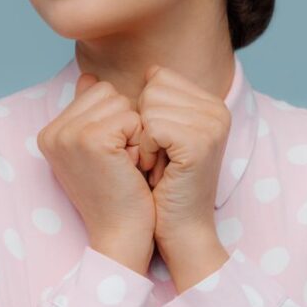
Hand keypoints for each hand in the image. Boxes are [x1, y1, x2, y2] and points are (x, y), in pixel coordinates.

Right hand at [37, 72, 156, 274]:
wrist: (121, 235)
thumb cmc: (117, 194)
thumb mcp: (96, 149)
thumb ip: (89, 112)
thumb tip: (88, 77)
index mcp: (50, 132)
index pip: (95, 91)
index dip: (116, 120)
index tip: (110, 157)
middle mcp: (52, 131)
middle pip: (107, 92)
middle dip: (126, 123)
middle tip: (120, 162)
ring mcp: (68, 134)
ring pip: (121, 102)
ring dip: (135, 132)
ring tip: (125, 164)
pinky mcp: (91, 139)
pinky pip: (132, 117)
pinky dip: (141, 141)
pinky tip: (131, 167)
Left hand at [134, 64, 230, 251]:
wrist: (177, 230)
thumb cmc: (156, 185)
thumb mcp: (143, 136)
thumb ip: (126, 102)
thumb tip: (89, 77)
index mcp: (208, 103)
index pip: (158, 77)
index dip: (143, 111)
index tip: (154, 143)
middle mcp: (217, 109)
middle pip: (153, 88)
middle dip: (142, 124)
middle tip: (155, 156)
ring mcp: (212, 124)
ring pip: (150, 106)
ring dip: (142, 139)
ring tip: (155, 164)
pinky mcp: (200, 142)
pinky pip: (152, 127)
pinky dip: (145, 150)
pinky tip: (155, 171)